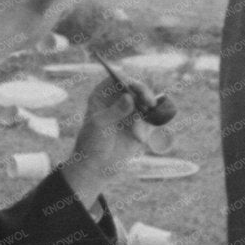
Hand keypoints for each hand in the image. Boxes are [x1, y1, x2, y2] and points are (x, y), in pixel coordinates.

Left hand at [59, 72, 149, 207]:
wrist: (97, 166)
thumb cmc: (91, 142)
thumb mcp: (99, 125)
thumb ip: (115, 111)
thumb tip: (129, 97)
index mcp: (103, 94)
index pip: (117, 78)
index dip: (127, 79)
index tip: (133, 87)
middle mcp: (119, 99)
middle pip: (137, 87)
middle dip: (144, 93)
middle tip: (148, 102)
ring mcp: (131, 110)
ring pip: (148, 100)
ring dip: (149, 109)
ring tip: (141, 127)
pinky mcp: (142, 124)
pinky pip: (153, 117)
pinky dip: (151, 123)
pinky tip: (140, 137)